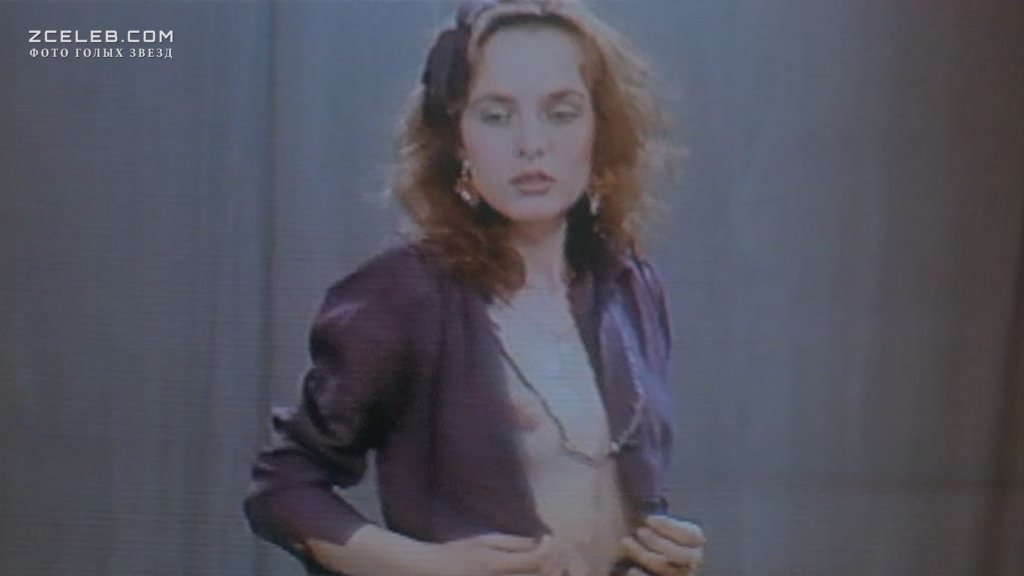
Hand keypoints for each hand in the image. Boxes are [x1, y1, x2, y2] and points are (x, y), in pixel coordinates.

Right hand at [429, 532, 563, 575]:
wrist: (432, 571)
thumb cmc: (459, 552)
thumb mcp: (484, 541)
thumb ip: (512, 543)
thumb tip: (540, 542)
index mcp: (495, 564)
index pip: (535, 560)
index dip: (548, 549)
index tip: (548, 538)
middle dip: (551, 565)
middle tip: (552, 553)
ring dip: (542, 573)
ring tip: (542, 562)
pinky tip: (528, 571)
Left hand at [621, 515, 705, 575]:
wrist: (636, 548)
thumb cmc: (647, 528)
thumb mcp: (654, 519)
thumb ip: (656, 515)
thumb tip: (646, 508)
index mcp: (695, 539)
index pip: (692, 535)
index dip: (670, 527)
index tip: (648, 518)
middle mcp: (692, 560)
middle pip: (684, 555)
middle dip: (659, 543)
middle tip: (639, 531)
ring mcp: (681, 574)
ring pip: (668, 570)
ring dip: (646, 556)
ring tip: (626, 541)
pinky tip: (631, 570)